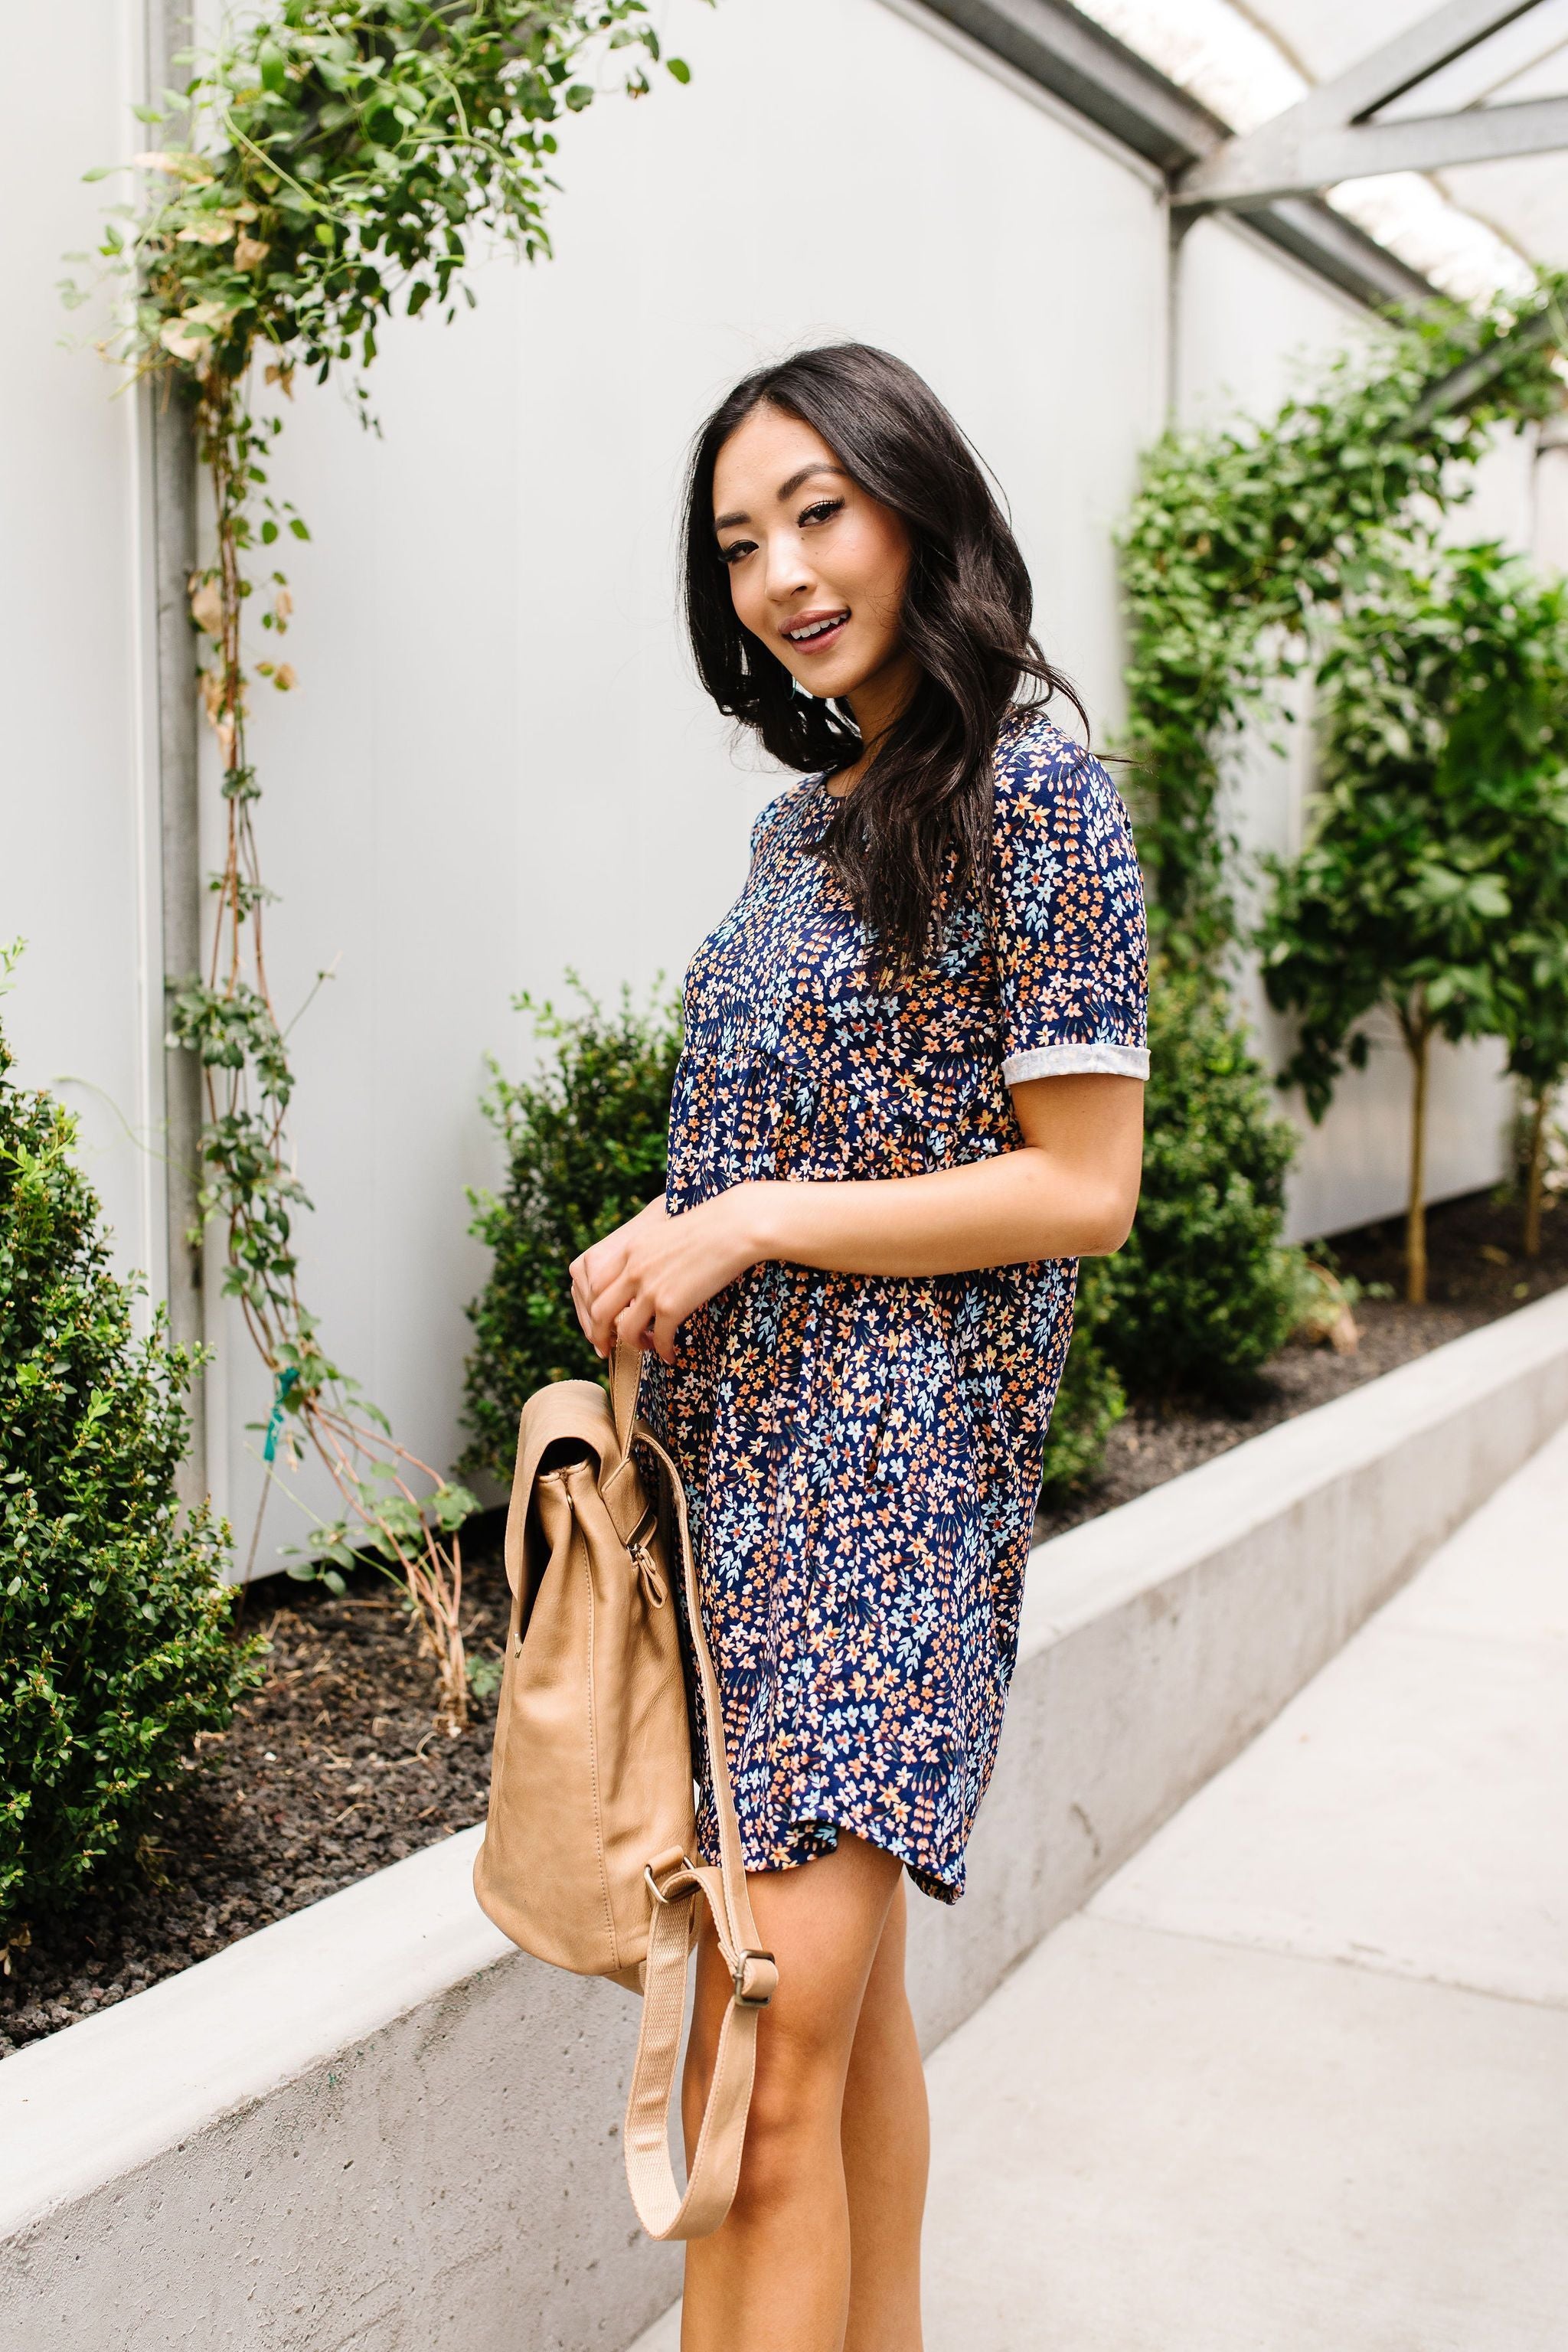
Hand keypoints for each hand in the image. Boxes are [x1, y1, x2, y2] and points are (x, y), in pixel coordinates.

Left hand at [569, 1188, 769, 1363]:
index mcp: (629, 1250)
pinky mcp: (671, 1306)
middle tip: (608, 1345)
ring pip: (624, 1331)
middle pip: (599, 1311)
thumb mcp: (665, 1233)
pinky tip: (671, 1355)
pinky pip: (658, 1339)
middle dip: (600, 1334)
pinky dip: (663, 1351)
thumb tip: (647, 1274)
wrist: (734, 1227)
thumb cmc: (710, 1226)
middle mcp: (633, 1270)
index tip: (604, 1319)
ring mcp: (650, 1290)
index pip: (595, 1284)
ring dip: (633, 1345)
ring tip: (647, 1347)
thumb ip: (648, 1253)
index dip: (595, 1306)